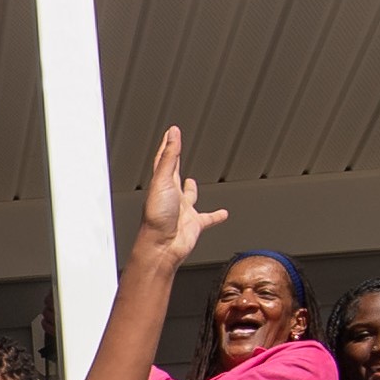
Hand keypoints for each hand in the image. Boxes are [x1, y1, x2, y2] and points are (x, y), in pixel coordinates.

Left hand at [130, 124, 224, 267]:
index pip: (165, 160)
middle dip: (176, 164)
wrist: (161, 246)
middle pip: (174, 176)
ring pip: (189, 197)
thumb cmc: (157, 217)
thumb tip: (172, 133)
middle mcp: (172, 197)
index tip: (171, 133)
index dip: (168, 145)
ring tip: (193, 183)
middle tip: (178, 152)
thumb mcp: (164, 180)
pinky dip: (215, 216)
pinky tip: (223, 214)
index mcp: (163, 184)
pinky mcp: (193, 225)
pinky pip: (207, 219)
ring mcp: (182, 211)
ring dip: (191, 190)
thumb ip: (170, 156)